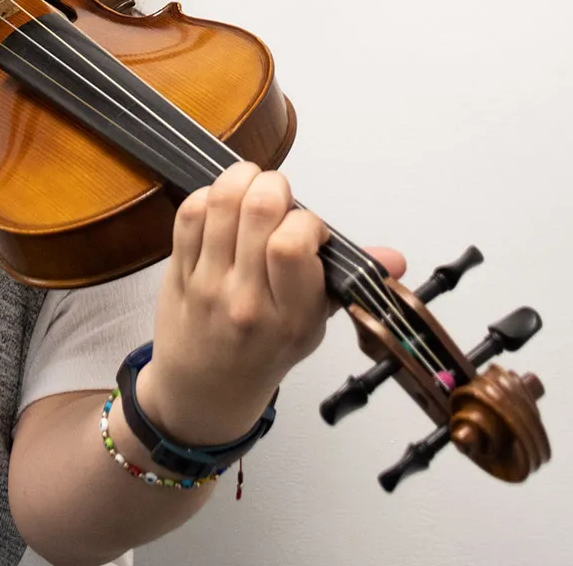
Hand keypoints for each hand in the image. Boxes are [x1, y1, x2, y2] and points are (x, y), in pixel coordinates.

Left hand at [135, 161, 404, 443]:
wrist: (205, 392)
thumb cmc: (264, 353)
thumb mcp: (314, 326)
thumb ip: (348, 282)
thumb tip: (394, 258)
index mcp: (292, 317)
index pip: (294, 244)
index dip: (305, 221)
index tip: (307, 230)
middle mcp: (248, 300)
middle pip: (258, 211)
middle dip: (274, 186)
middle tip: (277, 199)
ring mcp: (208, 285)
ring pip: (219, 204)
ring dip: (241, 180)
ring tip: (251, 188)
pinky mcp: (177, 273)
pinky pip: (188, 215)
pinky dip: (207, 196)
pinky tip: (221, 206)